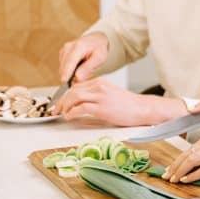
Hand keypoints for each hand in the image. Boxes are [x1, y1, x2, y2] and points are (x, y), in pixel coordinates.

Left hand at [51, 77, 184, 125]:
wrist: (143, 109)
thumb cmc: (129, 105)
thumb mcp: (111, 94)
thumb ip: (96, 95)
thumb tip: (80, 103)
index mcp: (100, 82)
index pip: (77, 86)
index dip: (65, 95)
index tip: (60, 102)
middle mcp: (99, 86)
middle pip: (72, 90)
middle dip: (61, 100)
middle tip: (56, 109)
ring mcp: (100, 97)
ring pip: (74, 97)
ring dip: (64, 106)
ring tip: (61, 113)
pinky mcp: (101, 108)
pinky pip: (80, 108)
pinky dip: (71, 112)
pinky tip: (69, 116)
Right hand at [58, 32, 108, 83]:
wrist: (95, 39)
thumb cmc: (99, 49)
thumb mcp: (99, 58)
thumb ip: (88, 68)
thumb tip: (77, 78)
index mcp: (79, 46)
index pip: (70, 61)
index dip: (66, 72)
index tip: (64, 82)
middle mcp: (68, 47)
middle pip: (64, 66)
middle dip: (70, 77)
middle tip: (81, 81)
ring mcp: (64, 50)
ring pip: (63, 68)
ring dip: (71, 74)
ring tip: (84, 71)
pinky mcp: (62, 54)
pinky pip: (64, 67)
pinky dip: (70, 71)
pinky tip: (79, 68)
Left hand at [162, 133, 199, 182]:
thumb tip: (186, 165)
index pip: (188, 150)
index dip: (177, 161)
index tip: (169, 170)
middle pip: (187, 155)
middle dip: (175, 167)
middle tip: (167, 176)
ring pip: (192, 161)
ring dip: (180, 172)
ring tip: (173, 180)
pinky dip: (192, 176)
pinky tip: (186, 180)